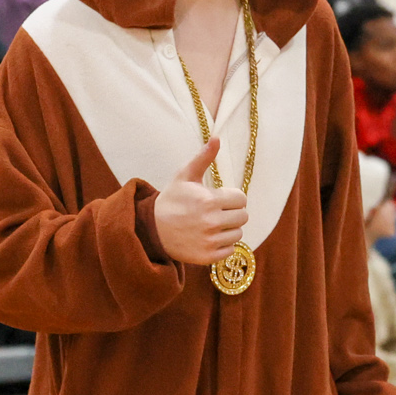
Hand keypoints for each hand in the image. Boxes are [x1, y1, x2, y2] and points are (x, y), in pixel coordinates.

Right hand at [153, 138, 249, 263]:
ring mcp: (210, 241)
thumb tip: (216, 138)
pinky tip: (209, 237)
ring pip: (238, 234)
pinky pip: (230, 250)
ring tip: (212, 225)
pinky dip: (223, 245)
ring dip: (229, 229)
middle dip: (233, 213)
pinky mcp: (208, 256)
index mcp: (210, 200)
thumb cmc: (172, 200)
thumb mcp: (185, 176)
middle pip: (243, 217)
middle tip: (217, 212)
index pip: (241, 199)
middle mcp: (212, 222)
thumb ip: (203, 158)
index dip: (232, 198)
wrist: (152, 229)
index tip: (220, 199)